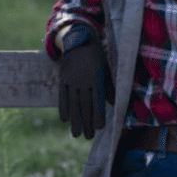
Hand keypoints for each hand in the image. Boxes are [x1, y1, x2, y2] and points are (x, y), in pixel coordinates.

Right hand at [57, 24, 113, 138]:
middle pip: (85, 104)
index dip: (99, 114)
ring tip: (75, 134)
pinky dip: (63, 107)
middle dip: (86, 122)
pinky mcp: (63, 78)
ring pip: (74, 102)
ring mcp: (72, 79)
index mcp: (97, 78)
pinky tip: (64, 119)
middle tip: (88, 137)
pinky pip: (62, 95)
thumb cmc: (97, 57)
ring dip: (75, 119)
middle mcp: (84, 80)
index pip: (98, 100)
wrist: (79, 39)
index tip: (100, 127)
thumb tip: (114, 104)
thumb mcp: (106, 68)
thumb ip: (109, 87)